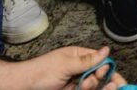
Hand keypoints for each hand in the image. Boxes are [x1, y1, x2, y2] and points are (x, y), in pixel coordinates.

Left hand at [13, 45, 127, 89]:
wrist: (23, 87)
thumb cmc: (40, 72)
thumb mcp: (66, 64)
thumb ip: (87, 60)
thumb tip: (106, 50)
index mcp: (78, 56)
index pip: (100, 61)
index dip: (108, 69)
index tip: (113, 78)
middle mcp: (78, 69)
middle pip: (99, 76)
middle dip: (102, 81)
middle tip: (104, 86)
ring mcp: (74, 82)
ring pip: (92, 86)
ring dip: (92, 87)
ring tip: (84, 87)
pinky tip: (83, 88)